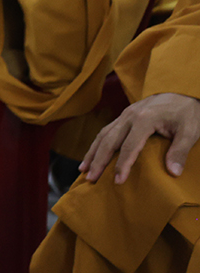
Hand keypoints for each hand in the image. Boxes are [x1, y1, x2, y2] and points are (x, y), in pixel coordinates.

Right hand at [81, 92, 199, 182]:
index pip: (129, 146)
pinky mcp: (124, 116)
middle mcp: (129, 116)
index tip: (118, 181)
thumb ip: (180, 151)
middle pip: (109, 141)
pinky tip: (92, 154)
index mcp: (144, 119)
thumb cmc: (187, 112)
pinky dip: (97, 144)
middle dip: (98, 160)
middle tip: (90, 178)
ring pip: (103, 135)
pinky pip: (106, 131)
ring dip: (92, 152)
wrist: (183, 90)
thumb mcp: (190, 131)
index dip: (122, 165)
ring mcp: (124, 114)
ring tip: (83, 169)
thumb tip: (173, 172)